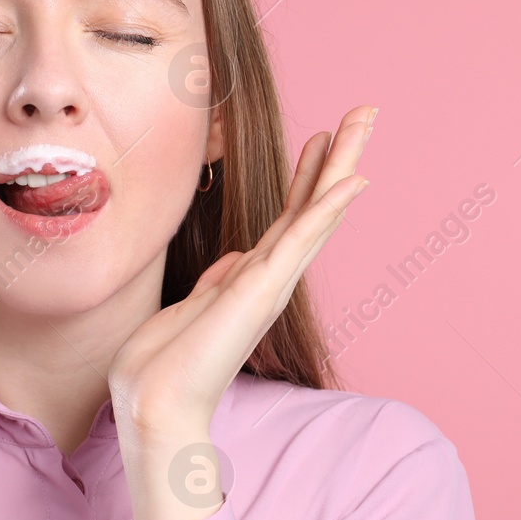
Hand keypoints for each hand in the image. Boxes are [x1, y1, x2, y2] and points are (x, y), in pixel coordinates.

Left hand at [109, 105, 375, 439]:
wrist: (155, 405)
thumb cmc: (162, 367)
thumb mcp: (188, 308)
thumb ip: (215, 282)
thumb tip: (234, 258)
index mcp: (251, 280)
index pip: (287, 218)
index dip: (307, 177)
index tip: (322, 138)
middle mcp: (270, 278)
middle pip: (312, 206)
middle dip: (338, 159)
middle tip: (365, 114)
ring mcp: (271, 283)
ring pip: (315, 211)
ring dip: (342, 165)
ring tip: (365, 121)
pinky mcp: (263, 289)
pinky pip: (302, 239)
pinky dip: (327, 208)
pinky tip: (354, 178)